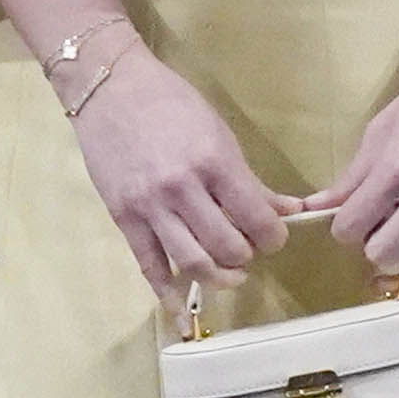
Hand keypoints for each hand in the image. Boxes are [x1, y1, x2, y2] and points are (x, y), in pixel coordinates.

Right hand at [69, 52, 300, 298]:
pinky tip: (182, 309)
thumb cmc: (171, 103)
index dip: (274, 237)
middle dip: (248, 256)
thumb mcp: (220, 133)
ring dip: (219, 277)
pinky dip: (168, 293)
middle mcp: (182, 188)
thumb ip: (251, 179)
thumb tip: (289, 210)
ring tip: (229, 273)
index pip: (257, 219)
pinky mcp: (123, 217)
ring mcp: (150, 206)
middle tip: (250, 250)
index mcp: (214, 162)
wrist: (110, 88)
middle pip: (228, 246)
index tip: (274, 236)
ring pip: (193, 262)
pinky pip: (149, 266)